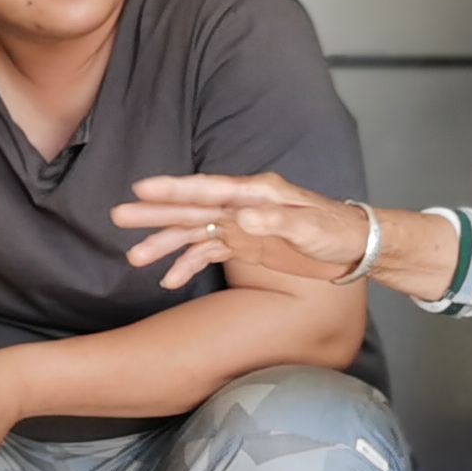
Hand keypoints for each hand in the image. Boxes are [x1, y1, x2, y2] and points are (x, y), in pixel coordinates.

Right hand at [114, 171, 364, 291]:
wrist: (352, 247)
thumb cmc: (335, 231)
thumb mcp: (310, 227)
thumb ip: (276, 221)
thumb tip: (241, 217)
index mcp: (256, 193)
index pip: (209, 189)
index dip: (175, 188)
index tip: (142, 188)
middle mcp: (242, 206)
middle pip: (191, 208)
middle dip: (155, 214)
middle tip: (119, 216)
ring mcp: (239, 226)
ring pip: (193, 232)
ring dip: (164, 244)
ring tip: (133, 258)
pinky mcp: (243, 245)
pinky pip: (207, 254)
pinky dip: (187, 266)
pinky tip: (168, 282)